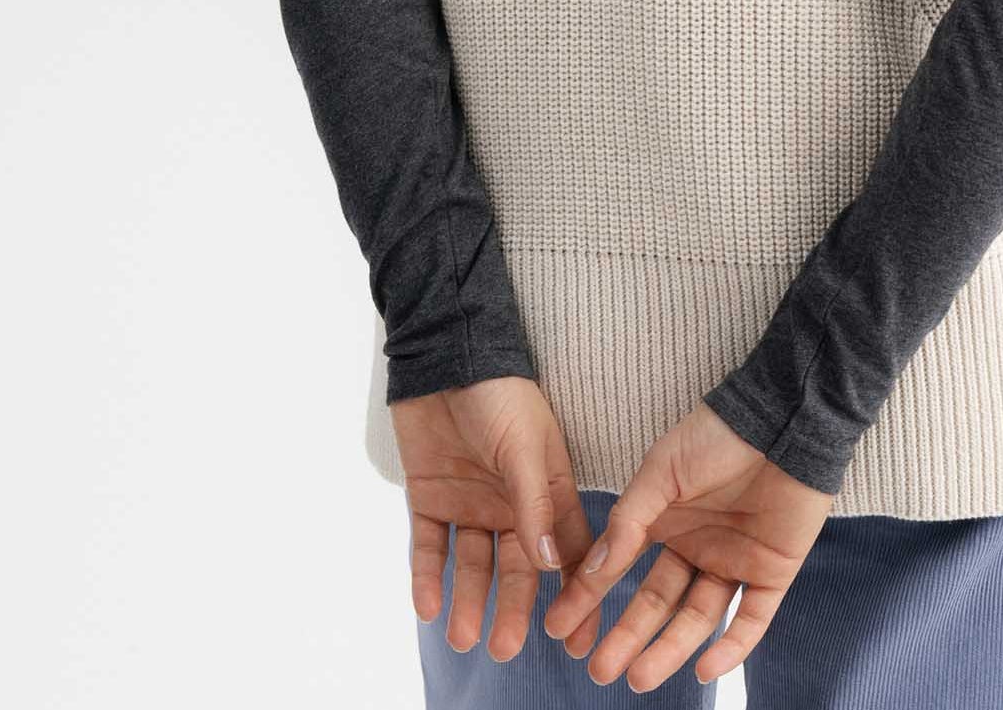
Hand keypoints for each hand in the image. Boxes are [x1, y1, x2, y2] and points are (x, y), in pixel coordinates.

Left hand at [395, 376, 604, 664]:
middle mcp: (511, 502)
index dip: (573, 592)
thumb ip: (535, 503)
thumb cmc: (499, 391)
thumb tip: (552, 565)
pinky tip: (428, 606)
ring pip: (473, 564)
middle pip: (517, 566)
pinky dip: (428, 576)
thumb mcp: (524, 446)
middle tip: (506, 649)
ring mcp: (471, 501)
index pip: (566, 549)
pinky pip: (430, 546)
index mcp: (545, 488)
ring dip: (469, 599)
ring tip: (464, 636)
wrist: (446, 354)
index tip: (575, 639)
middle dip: (514, 608)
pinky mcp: (432, 496)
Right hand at [541, 399, 836, 689]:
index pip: (620, 568)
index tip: (558, 627)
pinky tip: (705, 670)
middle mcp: (695, 545)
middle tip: (599, 669)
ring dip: (669, 650)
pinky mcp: (773, 571)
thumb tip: (592, 568)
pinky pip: (751, 620)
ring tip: (638, 678)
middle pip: (657, 603)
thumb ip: (630, 520)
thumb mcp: (661, 471)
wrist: (782, 417)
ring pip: (697, 618)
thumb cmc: (718, 434)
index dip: (590, 596)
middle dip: (628, 637)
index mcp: (665, 520)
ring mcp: (734, 560)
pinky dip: (731, 648)